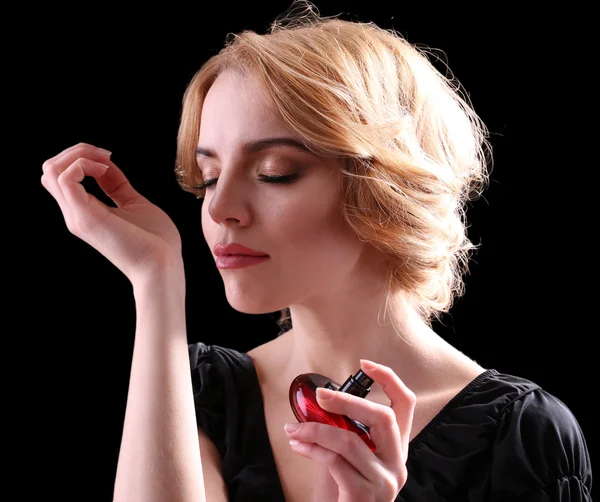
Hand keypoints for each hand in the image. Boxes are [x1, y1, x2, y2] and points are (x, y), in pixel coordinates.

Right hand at [41, 143, 184, 283]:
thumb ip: (117, 186)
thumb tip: (106, 164)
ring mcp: (77, 216)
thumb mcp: (133, 203)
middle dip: (77, 151)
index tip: (110, 159)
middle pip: (51, 169)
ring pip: (51, 170)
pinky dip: (82, 164)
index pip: (62, 176)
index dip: (82, 158)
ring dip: (78, 154)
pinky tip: (104, 170)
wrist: (163, 265)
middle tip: (107, 155)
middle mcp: (75, 214)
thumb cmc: (156, 241)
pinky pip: (64, 178)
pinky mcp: (85, 217)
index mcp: (85, 212)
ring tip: (104, 162)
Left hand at [284, 359, 414, 501]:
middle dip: (347, 401)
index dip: (389, 380)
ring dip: (315, 430)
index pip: (406, 405)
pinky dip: (311, 448)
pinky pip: (334, 461)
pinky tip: (298, 445)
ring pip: (350, 440)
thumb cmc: (344, 494)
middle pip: (382, 417)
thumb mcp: (350, 459)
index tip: (365, 365)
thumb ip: (347, 434)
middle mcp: (397, 465)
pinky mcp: (364, 496)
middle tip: (320, 397)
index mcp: (396, 450)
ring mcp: (384, 482)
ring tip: (294, 430)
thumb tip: (320, 406)